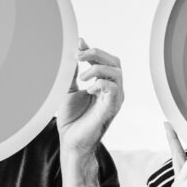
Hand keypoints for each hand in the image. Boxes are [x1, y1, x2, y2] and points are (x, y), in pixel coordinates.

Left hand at [58, 39, 123, 156]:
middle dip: (97, 54)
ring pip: (117, 72)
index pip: (105, 61)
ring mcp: (114, 99)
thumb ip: (73, 73)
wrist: (71, 141)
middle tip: (79, 56)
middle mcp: (113, 90)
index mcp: (104, 85)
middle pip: (114, 62)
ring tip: (83, 76)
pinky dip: (101, 84)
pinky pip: (114, 89)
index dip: (93, 51)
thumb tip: (73, 54)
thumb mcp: (69, 90)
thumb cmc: (72, 119)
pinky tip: (88, 89)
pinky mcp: (111, 108)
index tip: (78, 44)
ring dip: (97, 69)